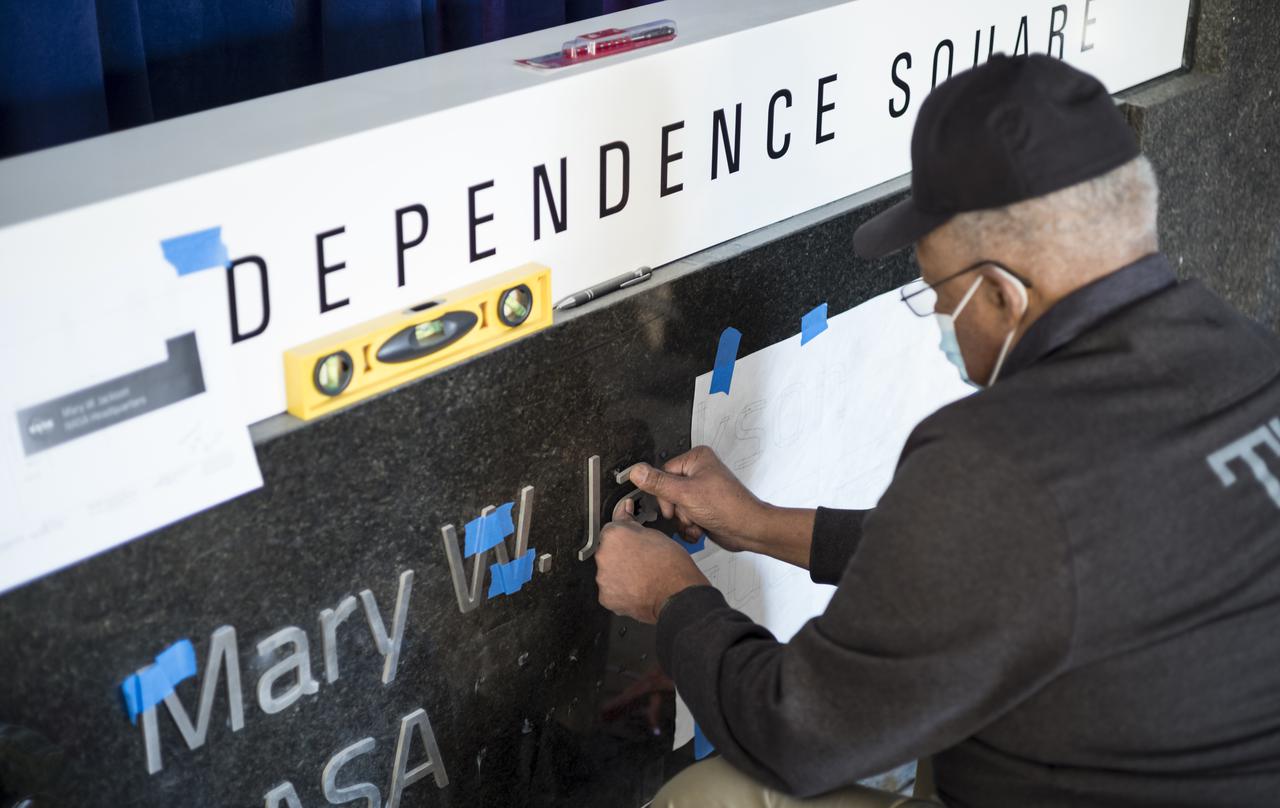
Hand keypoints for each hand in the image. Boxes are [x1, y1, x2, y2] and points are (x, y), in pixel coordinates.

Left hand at [595, 497, 709, 623]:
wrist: (678, 594)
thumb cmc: (671, 565)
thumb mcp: (654, 534)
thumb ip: (631, 523)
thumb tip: (624, 509)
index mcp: (614, 535)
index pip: (611, 531)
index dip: (624, 538)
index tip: (632, 543)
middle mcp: (604, 555)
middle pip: (607, 552)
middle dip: (620, 555)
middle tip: (639, 561)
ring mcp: (603, 578)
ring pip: (608, 572)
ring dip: (619, 573)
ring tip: (640, 577)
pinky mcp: (607, 597)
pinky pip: (610, 591)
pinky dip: (620, 591)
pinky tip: (636, 588)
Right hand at [628, 446, 768, 552]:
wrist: (748, 530)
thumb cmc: (728, 507)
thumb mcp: (686, 494)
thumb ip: (658, 483)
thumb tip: (637, 471)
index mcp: (696, 459)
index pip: (663, 473)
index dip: (665, 493)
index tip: (673, 504)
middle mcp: (699, 472)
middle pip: (667, 492)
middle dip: (676, 510)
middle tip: (688, 513)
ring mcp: (702, 490)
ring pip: (675, 507)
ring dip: (683, 520)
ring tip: (697, 522)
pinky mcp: (704, 507)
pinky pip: (685, 517)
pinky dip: (690, 526)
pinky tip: (700, 529)